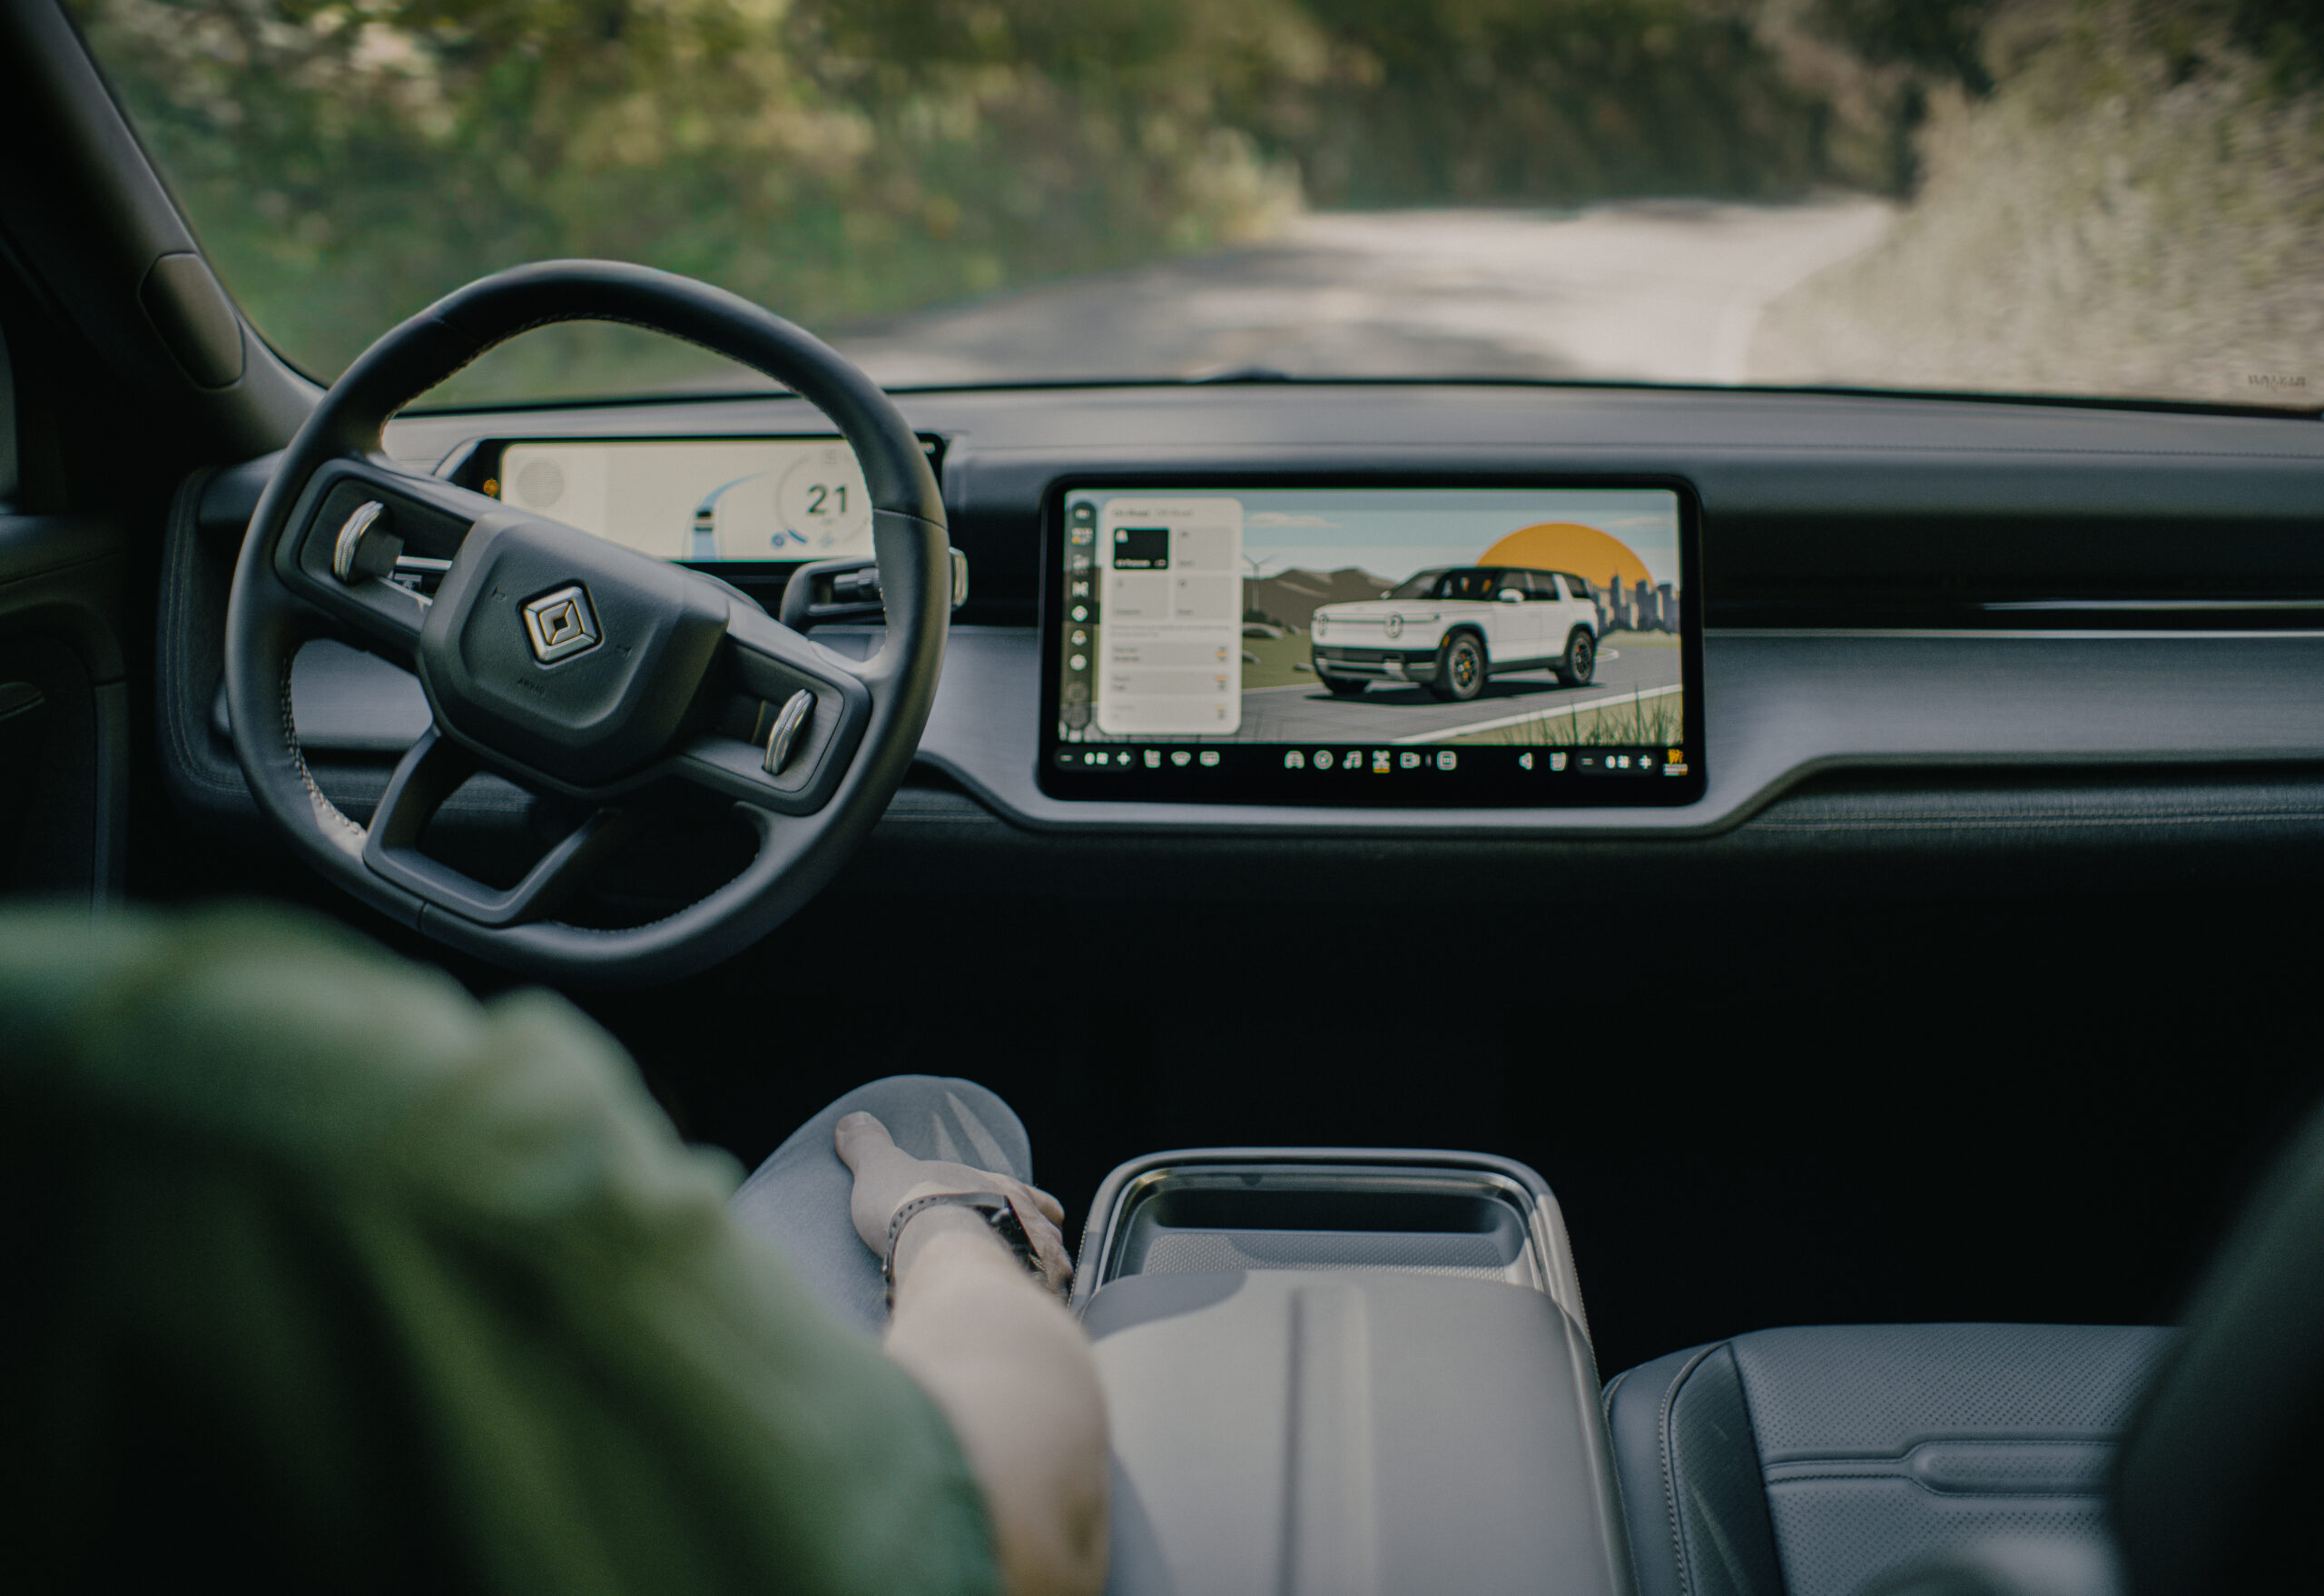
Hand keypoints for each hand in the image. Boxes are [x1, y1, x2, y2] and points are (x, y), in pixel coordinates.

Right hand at [835, 1111, 1072, 1294]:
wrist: (940, 1248)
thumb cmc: (914, 1205)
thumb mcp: (882, 1167)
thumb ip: (868, 1147)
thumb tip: (850, 1122)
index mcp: (996, 1185)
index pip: (1026, 1193)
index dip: (1028, 1205)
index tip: (1028, 1214)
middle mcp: (1026, 1216)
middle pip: (1049, 1231)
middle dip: (1038, 1245)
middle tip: (1019, 1260)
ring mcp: (1036, 1256)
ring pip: (1055, 1268)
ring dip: (1043, 1280)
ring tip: (1023, 1295)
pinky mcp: (1036, 1294)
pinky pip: (1046, 1305)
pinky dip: (1039, 1310)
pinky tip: (1024, 1321)